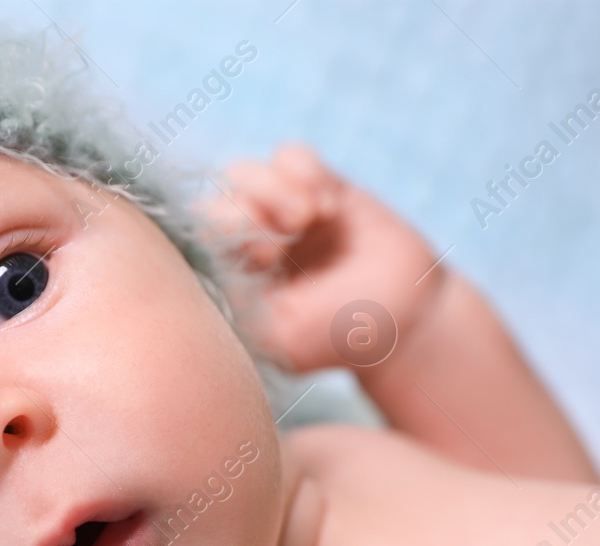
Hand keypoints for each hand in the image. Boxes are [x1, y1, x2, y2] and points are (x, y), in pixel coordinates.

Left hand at [199, 143, 445, 374]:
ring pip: (244, 173)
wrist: (407, 316)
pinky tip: (328, 206)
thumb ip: (234, 300)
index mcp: (227, 281)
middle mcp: (245, 244)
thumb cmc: (339, 335)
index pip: (191, 240)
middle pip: (212, 199)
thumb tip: (198, 258)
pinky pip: (289, 155)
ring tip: (307, 218)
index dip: (219, 234)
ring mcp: (279, 212)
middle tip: (281, 238)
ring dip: (274, 188)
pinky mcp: (316, 185)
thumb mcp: (279, 334)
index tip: (261, 259)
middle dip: (244, 210)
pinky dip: (303, 170)